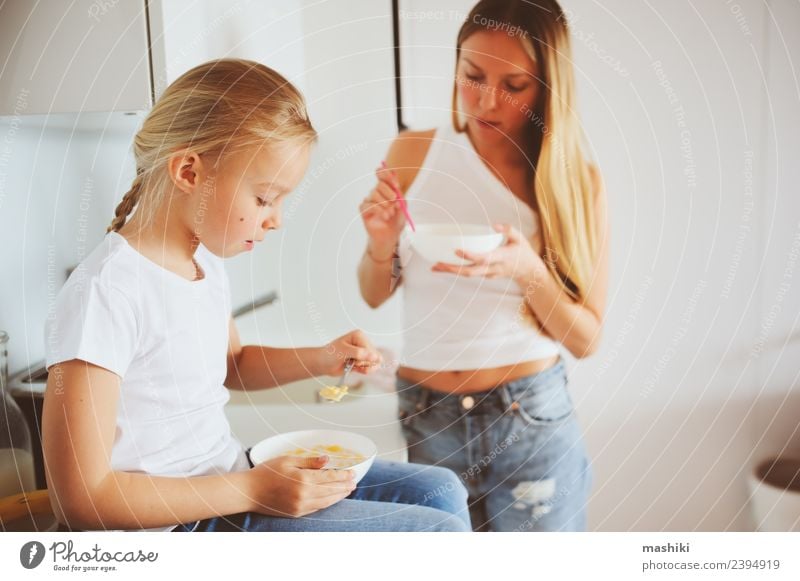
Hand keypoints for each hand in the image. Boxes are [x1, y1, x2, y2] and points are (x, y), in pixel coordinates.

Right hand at [248, 455, 356, 517]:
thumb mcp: (288, 460)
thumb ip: (309, 461)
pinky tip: (331, 499)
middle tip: (354, 483)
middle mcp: (304, 495)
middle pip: (330, 491)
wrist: (249, 492)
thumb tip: (327, 460)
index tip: (352, 473)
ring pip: (325, 502)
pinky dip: (326, 503)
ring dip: (338, 496)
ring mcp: (300, 506)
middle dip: (344, 486)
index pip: (329, 478)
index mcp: (303, 479)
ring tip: (347, 491)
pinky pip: (316, 509)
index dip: (342, 475)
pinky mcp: (296, 513)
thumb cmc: (266, 473)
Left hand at [319, 329, 382, 375]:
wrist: (323, 364)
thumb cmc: (329, 355)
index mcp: (359, 336)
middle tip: (352, 362)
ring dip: (366, 367)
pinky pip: (373, 367)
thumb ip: (359, 353)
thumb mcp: (343, 351)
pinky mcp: (364, 361)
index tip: (351, 358)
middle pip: (375, 356)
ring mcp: (364, 352)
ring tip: (355, 366)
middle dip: (364, 363)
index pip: (370, 349)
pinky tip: (357, 369)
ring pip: (376, 362)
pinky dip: (366, 371)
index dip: (362, 357)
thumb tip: (375, 356)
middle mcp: (363, 343)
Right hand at [359, 163, 405, 253]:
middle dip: (389, 192)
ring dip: (385, 204)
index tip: (396, 184)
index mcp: (386, 189)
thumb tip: (396, 182)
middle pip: (379, 184)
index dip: (387, 175)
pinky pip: (368, 205)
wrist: (391, 236)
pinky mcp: (364, 210)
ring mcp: (369, 201)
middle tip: (395, 201)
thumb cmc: (396, 221)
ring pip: (373, 194)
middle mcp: (376, 193)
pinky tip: (385, 216)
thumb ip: (399, 193)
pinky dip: (378, 210)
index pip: (381, 174)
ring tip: (390, 214)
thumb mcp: (402, 206)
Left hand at [431, 223, 545, 283]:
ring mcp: (489, 274)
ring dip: (451, 272)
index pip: (484, 258)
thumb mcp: (520, 238)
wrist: (529, 271)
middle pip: (471, 272)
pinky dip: (456, 272)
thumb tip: (494, 225)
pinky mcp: (485, 275)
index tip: (456, 250)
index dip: (470, 256)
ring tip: (435, 267)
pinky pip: (469, 274)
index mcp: (502, 258)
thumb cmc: (523, 252)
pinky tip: (443, 267)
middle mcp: (493, 268)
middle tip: (438, 263)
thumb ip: (508, 230)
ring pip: (468, 275)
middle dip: (453, 269)